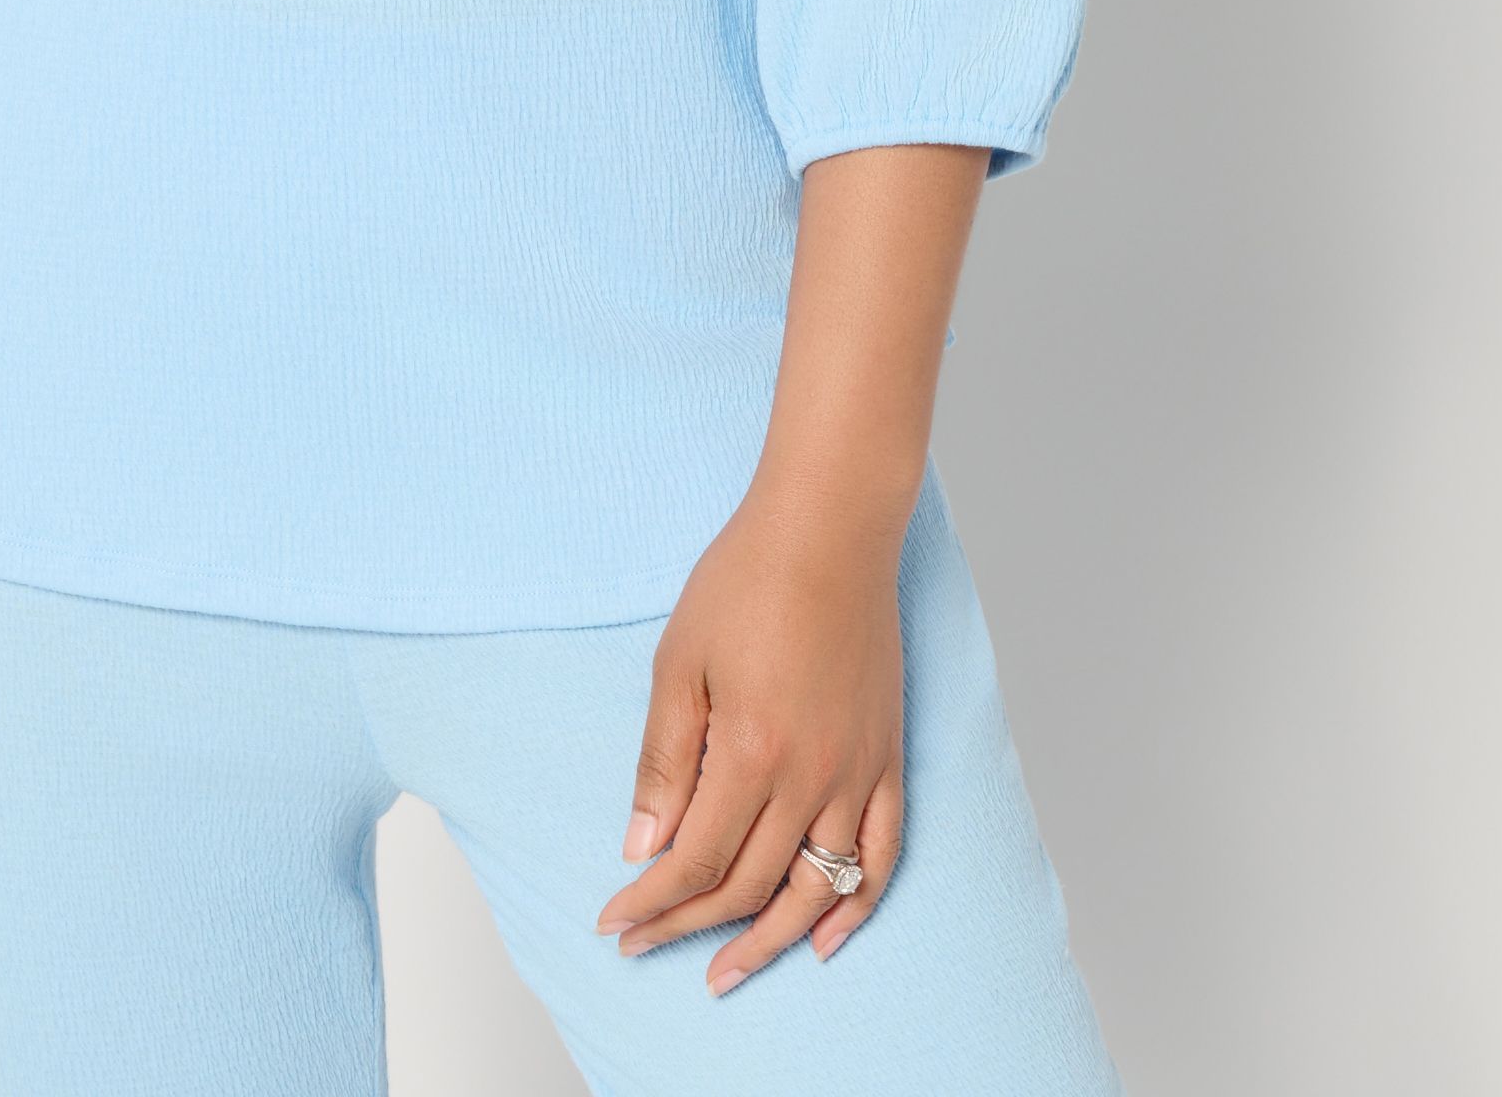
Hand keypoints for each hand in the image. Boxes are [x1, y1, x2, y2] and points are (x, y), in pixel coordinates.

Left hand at [593, 492, 905, 992]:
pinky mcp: (888, 758)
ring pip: (816, 889)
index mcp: (751, 753)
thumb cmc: (746, 581)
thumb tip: (643, 848)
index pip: (695, 861)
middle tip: (645, 945)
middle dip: (689, 926)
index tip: (614, 924)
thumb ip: (664, 760)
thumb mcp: (678, 661)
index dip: (652, 903)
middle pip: (748, 884)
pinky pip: (881, 855)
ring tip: (726, 972)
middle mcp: (811, 777)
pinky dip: (856, 907)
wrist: (829, 529)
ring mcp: (857, 772)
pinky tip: (824, 939)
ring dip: (767, 940)